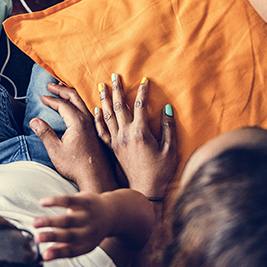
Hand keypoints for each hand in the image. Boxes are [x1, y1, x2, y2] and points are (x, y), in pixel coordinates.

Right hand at [30, 83, 116, 192]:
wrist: (96, 178)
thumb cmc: (76, 166)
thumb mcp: (55, 150)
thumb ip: (44, 133)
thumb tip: (34, 120)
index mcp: (77, 122)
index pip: (63, 104)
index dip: (51, 99)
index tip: (42, 97)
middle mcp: (88, 120)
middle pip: (74, 98)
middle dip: (62, 90)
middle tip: (51, 85)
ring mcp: (94, 125)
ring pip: (83, 103)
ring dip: (71, 95)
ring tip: (63, 91)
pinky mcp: (97, 132)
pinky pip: (89, 110)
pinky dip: (80, 104)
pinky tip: (80, 107)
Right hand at [33, 192, 112, 260]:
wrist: (111, 213)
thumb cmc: (89, 231)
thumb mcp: (81, 243)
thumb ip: (63, 248)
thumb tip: (43, 256)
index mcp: (85, 244)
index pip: (70, 250)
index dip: (57, 253)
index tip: (44, 255)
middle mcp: (87, 231)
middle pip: (68, 235)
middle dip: (52, 237)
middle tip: (37, 238)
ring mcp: (87, 215)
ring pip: (67, 219)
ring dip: (50, 221)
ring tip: (35, 222)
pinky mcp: (85, 201)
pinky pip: (68, 200)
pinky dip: (55, 201)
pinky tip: (42, 202)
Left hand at [94, 75, 176, 199]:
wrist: (144, 190)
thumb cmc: (160, 171)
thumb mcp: (170, 149)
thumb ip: (169, 128)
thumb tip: (167, 108)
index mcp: (140, 132)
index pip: (140, 105)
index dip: (142, 91)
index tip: (145, 79)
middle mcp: (125, 134)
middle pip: (119, 107)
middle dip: (117, 89)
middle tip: (114, 75)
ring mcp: (116, 141)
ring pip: (107, 116)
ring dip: (104, 99)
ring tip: (101, 86)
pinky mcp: (112, 148)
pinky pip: (102, 131)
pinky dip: (98, 118)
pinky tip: (96, 109)